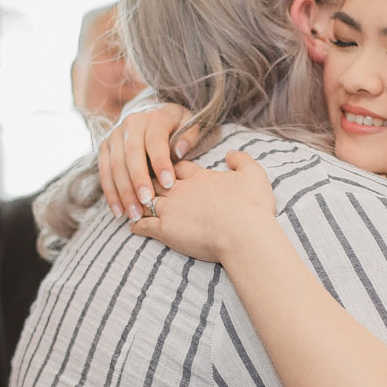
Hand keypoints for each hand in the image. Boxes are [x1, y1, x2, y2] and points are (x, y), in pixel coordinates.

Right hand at [98, 102, 197, 221]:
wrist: (152, 118)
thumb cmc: (177, 128)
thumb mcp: (189, 125)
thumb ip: (190, 136)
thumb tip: (180, 151)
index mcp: (154, 118)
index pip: (155, 141)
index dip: (161, 162)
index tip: (168, 184)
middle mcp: (131, 124)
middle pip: (131, 155)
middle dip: (138, 181)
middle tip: (147, 203)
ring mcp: (115, 136)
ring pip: (115, 166)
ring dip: (123, 192)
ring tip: (134, 214)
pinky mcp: (105, 148)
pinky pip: (104, 173)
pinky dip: (111, 194)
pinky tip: (119, 212)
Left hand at [127, 150, 276, 262]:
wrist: (244, 234)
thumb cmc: (252, 206)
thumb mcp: (254, 175)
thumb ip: (242, 160)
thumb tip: (230, 153)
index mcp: (200, 177)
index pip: (178, 167)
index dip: (171, 167)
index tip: (166, 169)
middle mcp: (181, 190)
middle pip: (157, 179)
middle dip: (149, 181)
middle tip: (142, 183)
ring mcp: (171, 209)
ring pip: (146, 200)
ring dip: (139, 202)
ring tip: (133, 204)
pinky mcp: (166, 230)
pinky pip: (143, 224)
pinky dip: (136, 224)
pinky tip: (132, 226)